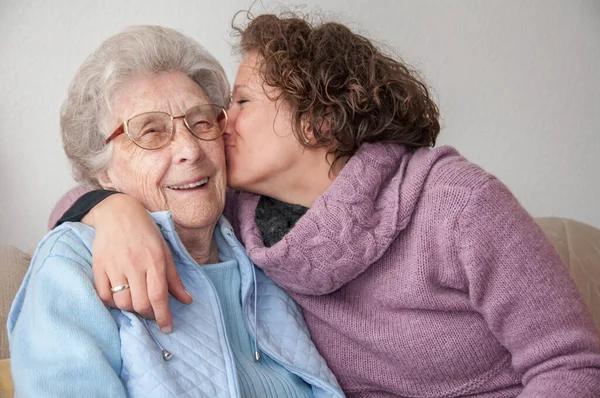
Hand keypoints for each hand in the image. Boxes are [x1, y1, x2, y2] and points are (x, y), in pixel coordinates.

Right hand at [84, 194, 191, 332]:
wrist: (118, 212)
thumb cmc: (146, 232)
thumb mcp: (165, 252)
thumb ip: (174, 278)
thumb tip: (187, 300)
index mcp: (155, 260)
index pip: (159, 296)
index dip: (163, 316)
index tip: (167, 328)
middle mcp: (135, 264)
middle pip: (140, 303)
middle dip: (148, 314)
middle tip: (152, 312)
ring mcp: (115, 265)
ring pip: (122, 302)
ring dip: (131, 308)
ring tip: (136, 301)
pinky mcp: (99, 266)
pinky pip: (104, 295)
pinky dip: (112, 302)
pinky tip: (120, 296)